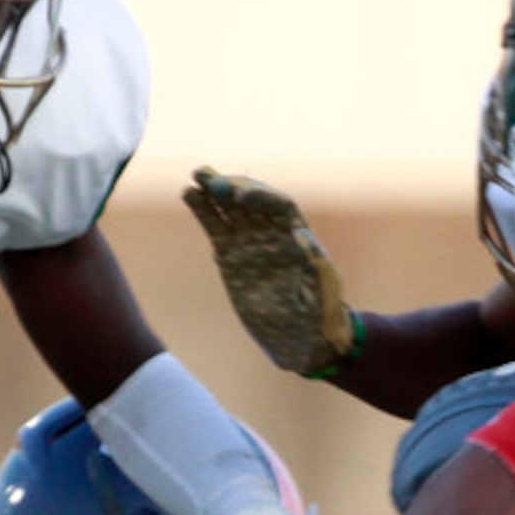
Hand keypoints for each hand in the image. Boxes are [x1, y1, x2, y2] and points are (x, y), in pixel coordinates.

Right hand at [183, 168, 355, 376]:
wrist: (301, 338)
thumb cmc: (321, 315)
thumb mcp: (325, 290)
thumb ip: (316, 263)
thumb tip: (301, 233)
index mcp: (298, 238)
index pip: (279, 206)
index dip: (261, 197)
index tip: (241, 197)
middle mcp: (274, 235)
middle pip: (253, 201)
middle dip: (233, 187)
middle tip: (211, 180)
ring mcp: (251, 244)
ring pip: (231, 210)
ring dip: (214, 191)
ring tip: (196, 176)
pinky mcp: (232, 257)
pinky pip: (216, 228)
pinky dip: (204, 211)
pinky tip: (189, 195)